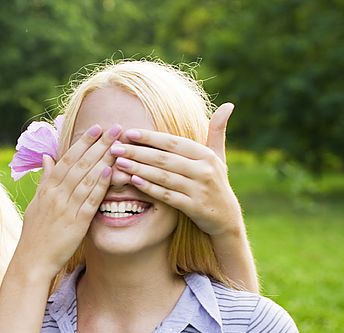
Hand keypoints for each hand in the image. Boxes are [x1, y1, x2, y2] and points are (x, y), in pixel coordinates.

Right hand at [15, 123, 117, 278]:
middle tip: (114, 127)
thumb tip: (47, 157)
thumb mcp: (36, 203)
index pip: (66, 160)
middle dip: (98, 144)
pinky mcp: (76, 223)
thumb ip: (45, 180)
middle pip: (79, 164)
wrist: (32, 261)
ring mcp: (66, 209)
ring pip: (86, 178)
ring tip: (118, 143)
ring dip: (103, 159)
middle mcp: (56, 195)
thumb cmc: (35, 234)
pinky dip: (100, 185)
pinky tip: (111, 171)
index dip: (82, 143)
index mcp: (46, 190)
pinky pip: (90, 200)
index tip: (95, 127)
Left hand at [109, 103, 243, 236]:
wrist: (225, 216)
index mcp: (206, 155)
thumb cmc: (216, 181)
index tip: (128, 133)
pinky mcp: (193, 207)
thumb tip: (228, 104)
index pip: (173, 143)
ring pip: (163, 177)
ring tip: (118, 163)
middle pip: (164, 159)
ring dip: (138, 169)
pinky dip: (149, 188)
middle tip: (115, 148)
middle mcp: (204, 170)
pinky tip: (133, 181)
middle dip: (137, 152)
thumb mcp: (218, 156)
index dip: (150, 138)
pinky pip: (166, 196)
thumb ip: (216, 131)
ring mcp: (198, 189)